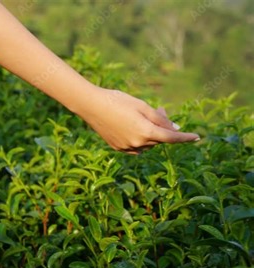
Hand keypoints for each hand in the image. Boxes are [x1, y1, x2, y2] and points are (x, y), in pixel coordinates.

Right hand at [78, 88, 199, 154]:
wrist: (90, 105)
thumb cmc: (117, 101)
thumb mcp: (142, 106)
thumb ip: (160, 118)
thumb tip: (176, 129)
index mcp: (145, 131)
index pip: (172, 138)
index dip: (185, 138)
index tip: (197, 137)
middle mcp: (137, 143)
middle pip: (159, 139)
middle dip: (163, 127)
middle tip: (160, 109)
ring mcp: (126, 147)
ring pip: (148, 144)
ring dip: (151, 133)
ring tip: (144, 116)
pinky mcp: (117, 147)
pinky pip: (136, 147)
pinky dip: (141, 139)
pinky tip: (135, 127)